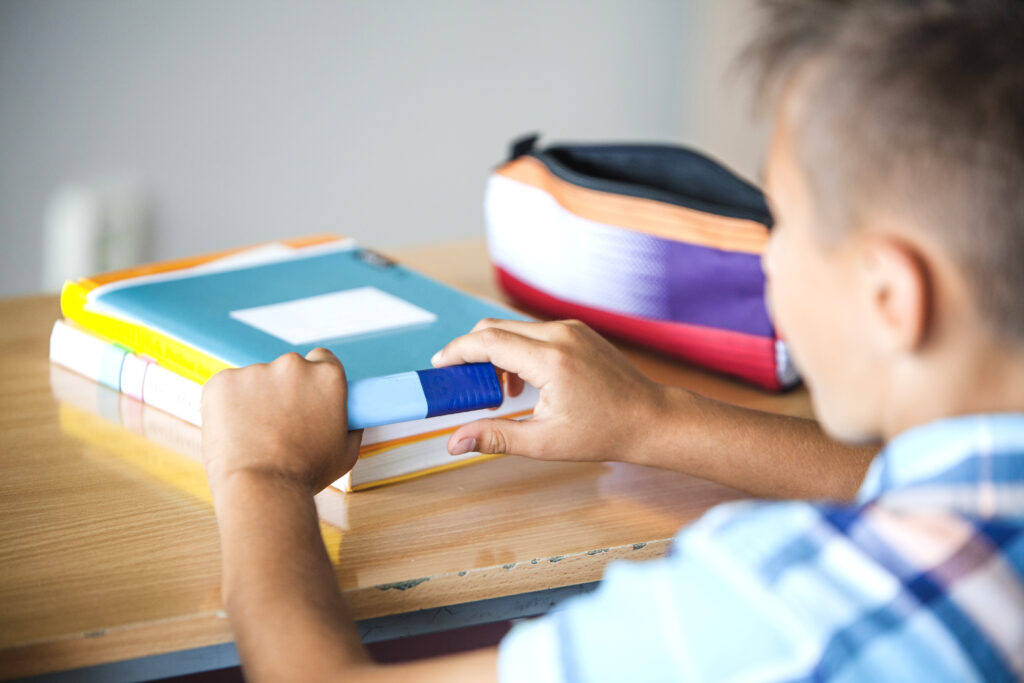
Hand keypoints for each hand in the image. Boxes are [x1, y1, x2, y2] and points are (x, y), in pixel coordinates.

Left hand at [201, 348, 362, 494]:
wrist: (262, 488)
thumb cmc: (305, 475)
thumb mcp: (345, 451)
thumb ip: (349, 426)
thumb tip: (350, 420)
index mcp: (327, 376)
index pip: (321, 359)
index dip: (313, 379)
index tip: (305, 395)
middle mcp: (293, 365)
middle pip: (287, 369)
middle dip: (282, 390)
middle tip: (276, 425)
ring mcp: (255, 371)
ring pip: (254, 381)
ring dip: (253, 400)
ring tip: (254, 437)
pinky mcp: (223, 382)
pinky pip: (226, 389)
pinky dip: (227, 407)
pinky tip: (234, 433)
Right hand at [431, 319, 667, 462]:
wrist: (650, 419)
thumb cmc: (603, 432)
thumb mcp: (544, 442)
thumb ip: (495, 437)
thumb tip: (454, 442)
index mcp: (550, 360)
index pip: (487, 341)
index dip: (456, 352)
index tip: (439, 367)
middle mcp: (560, 335)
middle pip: (495, 328)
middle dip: (471, 352)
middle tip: (462, 384)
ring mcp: (571, 329)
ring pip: (514, 329)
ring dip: (496, 353)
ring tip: (500, 392)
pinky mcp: (577, 331)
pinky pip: (534, 332)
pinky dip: (517, 350)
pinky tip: (523, 383)